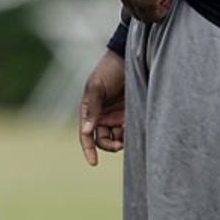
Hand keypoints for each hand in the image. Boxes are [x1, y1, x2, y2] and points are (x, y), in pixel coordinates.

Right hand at [79, 49, 124, 167]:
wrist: (132, 57)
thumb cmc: (110, 70)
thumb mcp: (96, 87)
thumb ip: (91, 109)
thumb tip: (86, 131)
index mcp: (89, 111)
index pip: (86, 135)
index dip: (88, 150)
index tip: (93, 162)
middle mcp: (102, 116)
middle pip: (102, 140)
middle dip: (109, 146)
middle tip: (119, 144)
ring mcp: (117, 116)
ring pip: (116, 138)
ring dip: (121, 141)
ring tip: (128, 133)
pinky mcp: (131, 115)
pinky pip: (129, 132)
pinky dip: (130, 134)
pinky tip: (134, 129)